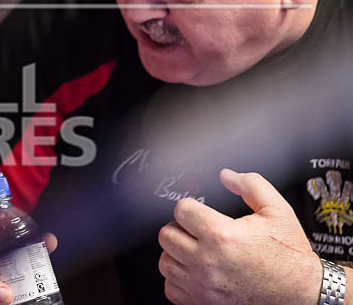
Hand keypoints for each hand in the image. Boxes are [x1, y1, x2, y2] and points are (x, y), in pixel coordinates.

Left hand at [158, 169, 321, 303]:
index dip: (190, 206)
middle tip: (197, 231)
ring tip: (197, 251)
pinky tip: (196, 271)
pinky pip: (171, 287)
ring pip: (165, 261)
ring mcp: (202, 286)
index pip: (181, 210)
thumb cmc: (290, 257)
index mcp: (222, 235)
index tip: (199, 212)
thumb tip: (226, 175)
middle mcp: (207, 262)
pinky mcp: (202, 303)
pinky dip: (179, 279)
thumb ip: (250, 185)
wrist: (303, 294)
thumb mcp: (277, 211)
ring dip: (177, 253)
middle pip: (167, 234)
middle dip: (181, 228)